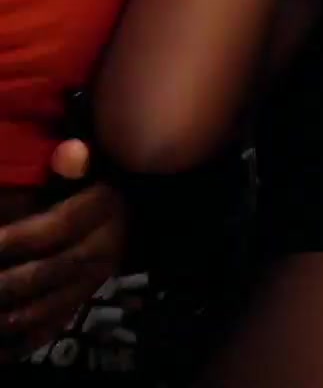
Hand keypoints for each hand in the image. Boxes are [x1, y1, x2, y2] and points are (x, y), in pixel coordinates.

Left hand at [0, 142, 127, 359]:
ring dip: (11, 316)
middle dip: (7, 282)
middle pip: (50, 271)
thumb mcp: (94, 167)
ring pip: (51, 306)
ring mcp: (94, 280)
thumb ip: (77, 161)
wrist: (138, 215)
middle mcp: (104, 249)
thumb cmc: (100, 184)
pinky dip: (22, 342)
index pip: (57, 228)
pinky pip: (53, 326)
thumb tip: (70, 151)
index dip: (17, 237)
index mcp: (104, 211)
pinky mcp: (83, 301)